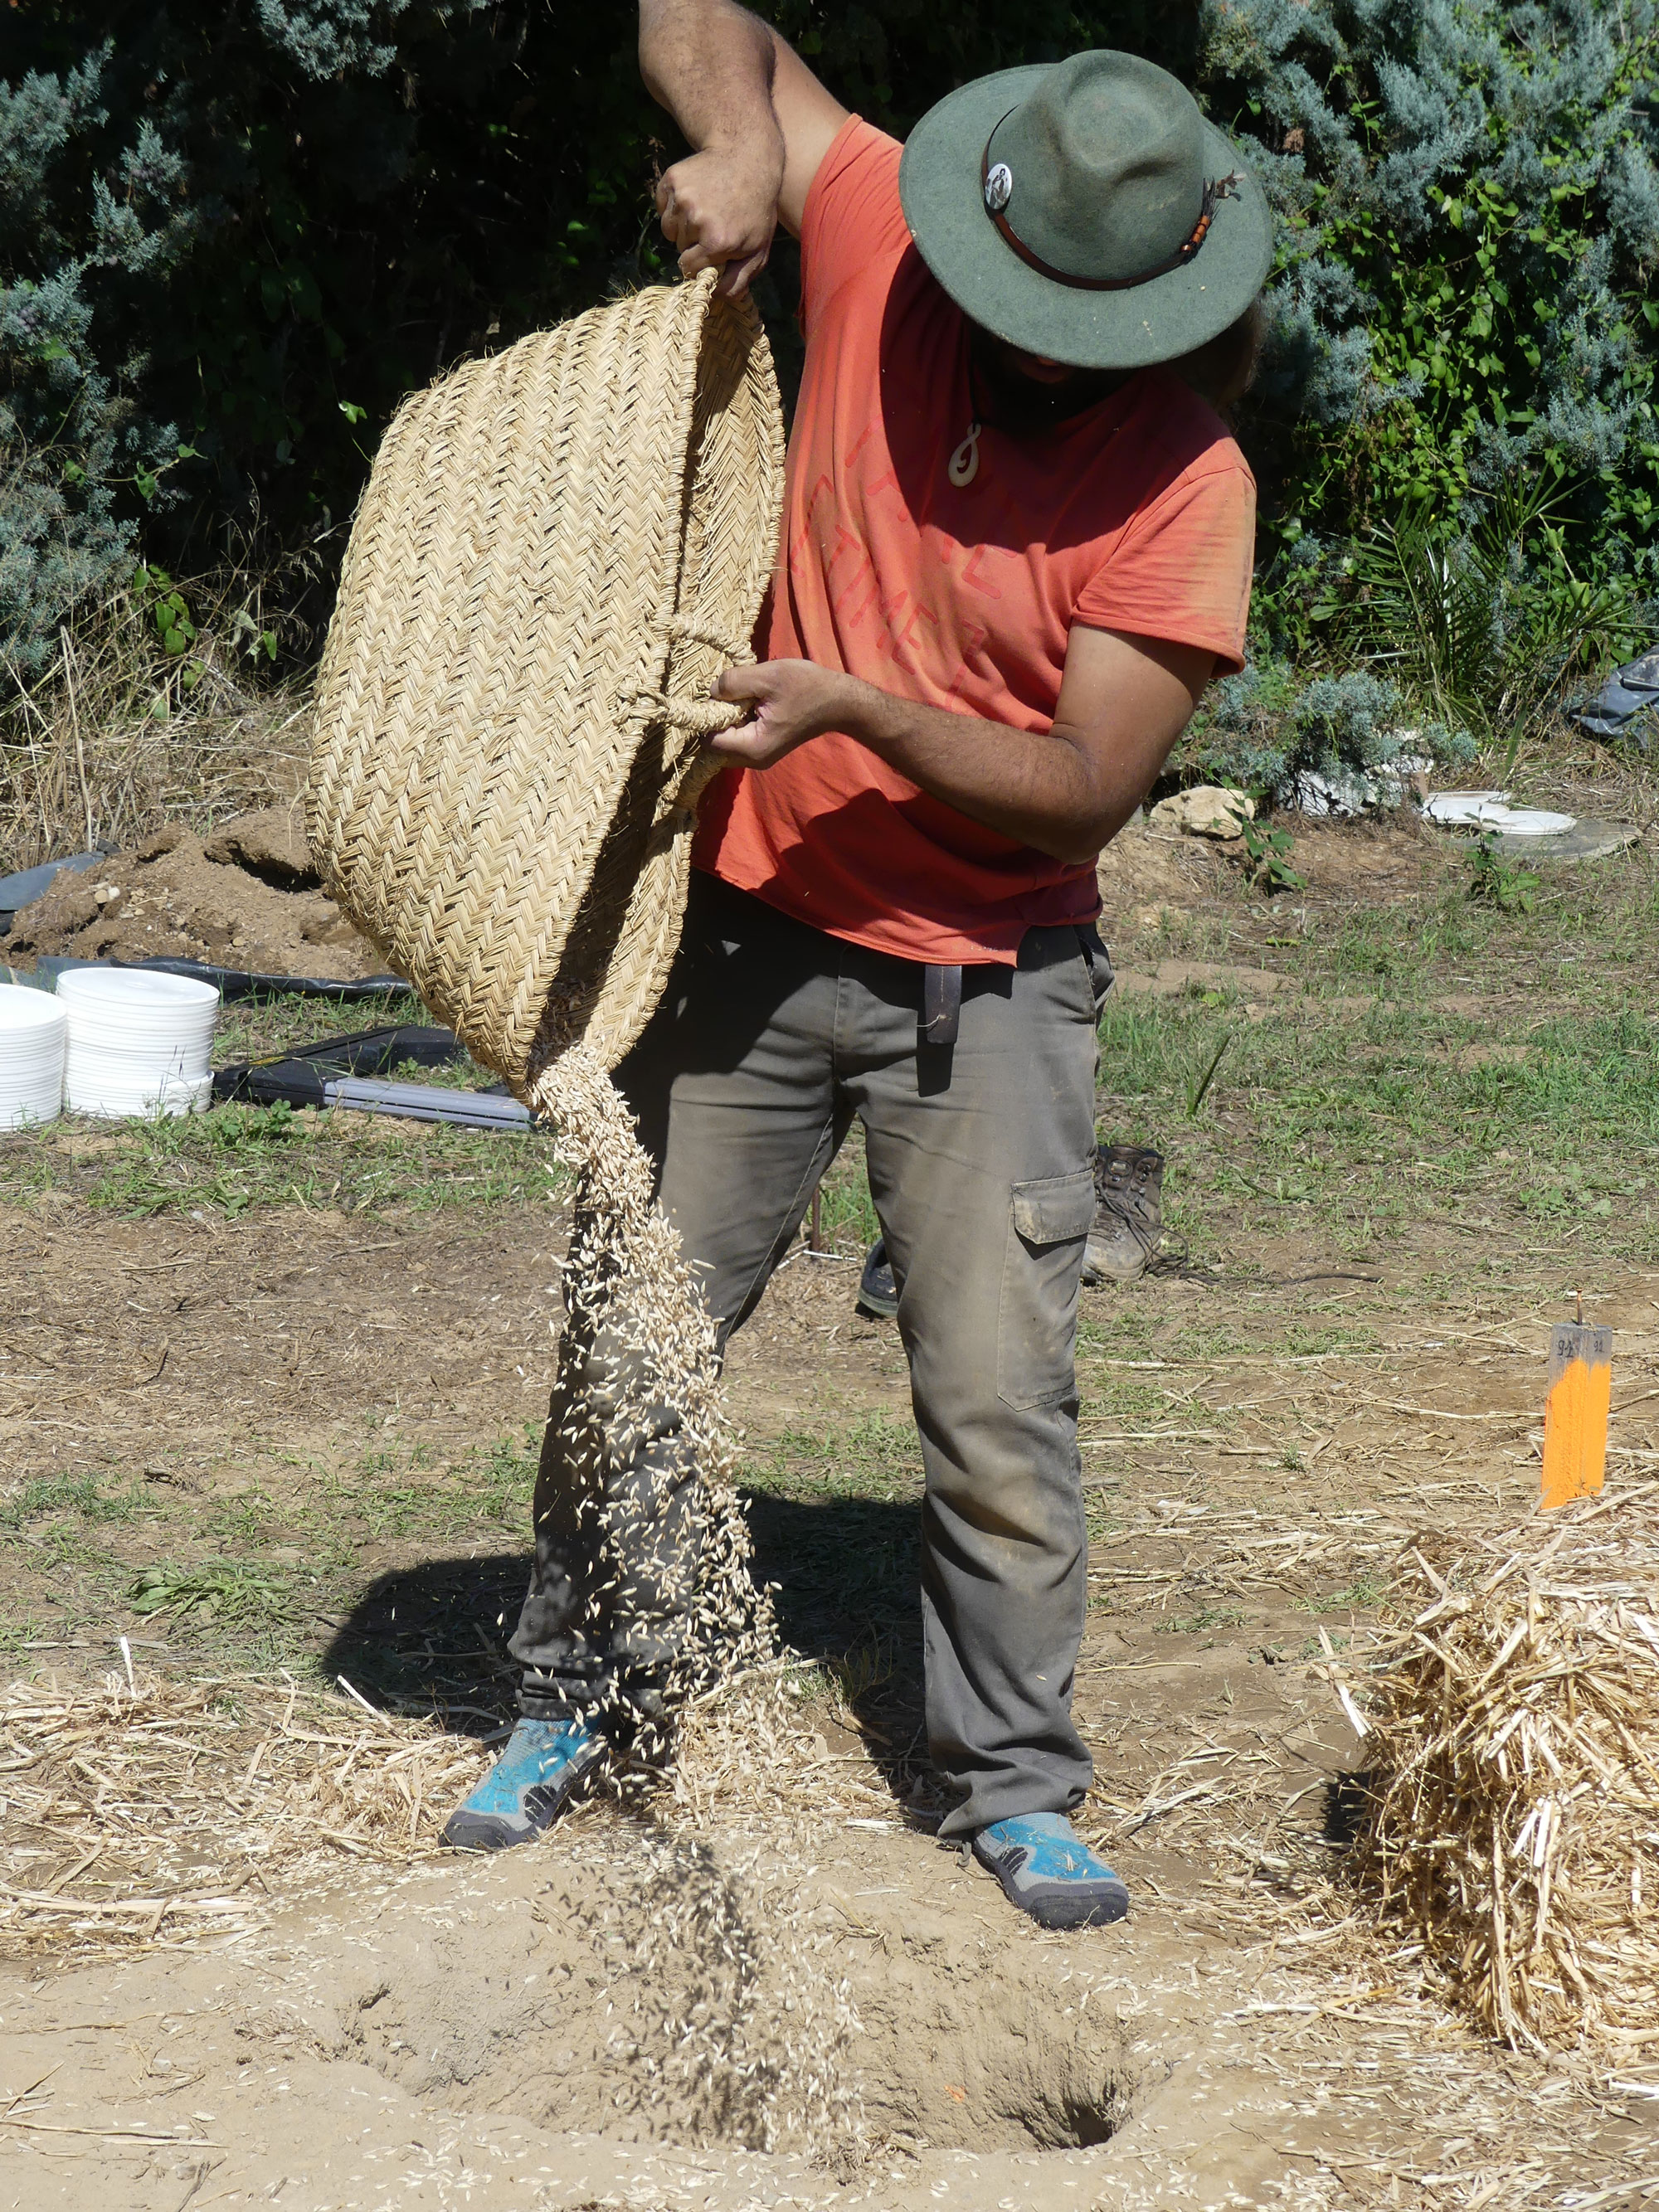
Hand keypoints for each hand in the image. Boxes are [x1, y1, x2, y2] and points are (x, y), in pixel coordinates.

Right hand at [656, 139, 782, 298]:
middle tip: (715, 224)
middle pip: (680, 248)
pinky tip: (695, 197)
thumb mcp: (758, 248)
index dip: (700, 262)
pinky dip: (673, 206)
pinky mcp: (671, 180)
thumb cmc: (756, 209)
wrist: (747, 157)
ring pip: (669, 228)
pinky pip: (662, 207)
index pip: (690, 268)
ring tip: (705, 210)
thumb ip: (739, 279)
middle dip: (693, 243)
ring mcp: (682, 198)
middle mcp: (695, 220)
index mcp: (716, 242)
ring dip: (683, 225)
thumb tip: (718, 298)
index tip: (712, 252)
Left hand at [708, 659, 852, 765]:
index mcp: (752, 747)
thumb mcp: (767, 676)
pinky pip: (738, 737)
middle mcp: (753, 759)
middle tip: (733, 694)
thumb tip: (710, 691)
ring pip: (726, 740)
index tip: (720, 694)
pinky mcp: (764, 748)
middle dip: (717, 718)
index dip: (708, 716)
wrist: (839, 702)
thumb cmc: (807, 688)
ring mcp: (759, 757)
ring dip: (728, 718)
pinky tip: (753, 703)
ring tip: (746, 697)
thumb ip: (734, 683)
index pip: (709, 740)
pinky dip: (738, 720)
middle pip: (715, 743)